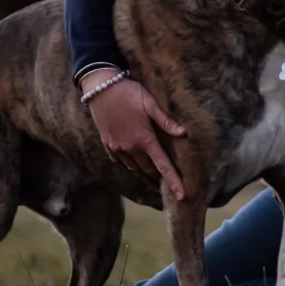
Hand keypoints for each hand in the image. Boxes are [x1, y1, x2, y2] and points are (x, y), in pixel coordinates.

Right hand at [83, 70, 186, 200]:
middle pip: (148, 170)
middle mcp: (130, 148)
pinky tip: (135, 165)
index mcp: (143, 139)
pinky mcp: (108, 145)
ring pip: (134, 169)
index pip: (162, 165)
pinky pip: (121, 162)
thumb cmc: (128, 93)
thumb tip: (184, 133)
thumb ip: (166, 120)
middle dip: (159, 180)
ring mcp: (117, 148)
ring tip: (155, 180)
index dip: (173, 181)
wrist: (100, 89)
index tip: (181, 196)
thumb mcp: (150, 102)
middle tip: (170, 186)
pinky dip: (130, 166)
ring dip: (145, 175)